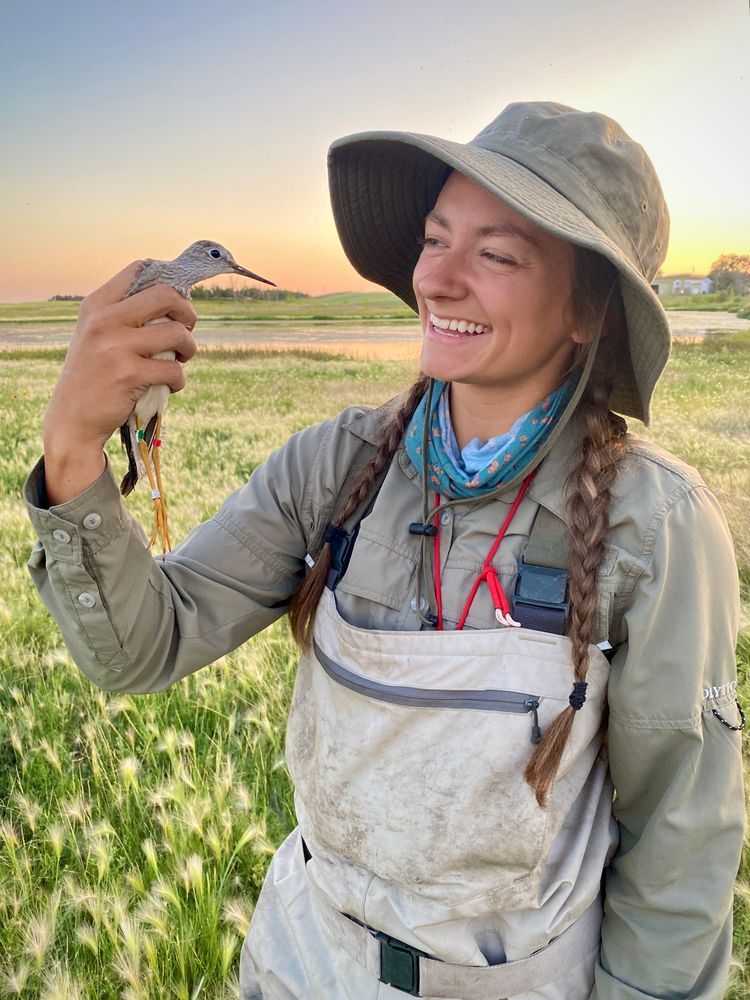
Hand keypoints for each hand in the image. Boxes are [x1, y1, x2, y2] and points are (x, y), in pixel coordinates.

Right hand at [43, 262, 197, 503]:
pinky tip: (170, 385)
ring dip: (189, 348)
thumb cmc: (92, 377)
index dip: (167, 280)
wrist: (72, 421)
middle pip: (166, 295)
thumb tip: (174, 300)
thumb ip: (123, 316)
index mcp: (96, 305)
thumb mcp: (96, 335)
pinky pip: (174, 370)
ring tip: (180, 360)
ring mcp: (116, 346)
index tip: (175, 302)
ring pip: (177, 333)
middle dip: (187, 313)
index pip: (138, 269)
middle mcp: (104, 320)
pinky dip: (179, 380)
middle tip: (186, 329)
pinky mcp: (129, 374)